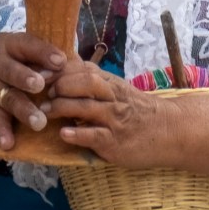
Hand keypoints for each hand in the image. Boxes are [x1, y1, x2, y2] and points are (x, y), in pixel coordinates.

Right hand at [0, 33, 65, 149]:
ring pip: (8, 98)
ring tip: (39, 122)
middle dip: (25, 78)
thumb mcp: (25, 54)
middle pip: (11, 71)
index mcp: (8, 44)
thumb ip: (45, 58)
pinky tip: (9, 144)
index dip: (43, 52)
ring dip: (23, 110)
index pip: (26, 44)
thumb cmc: (16, 64)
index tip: (61, 61)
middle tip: (40, 85)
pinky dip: (2, 132)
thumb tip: (77, 66)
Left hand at [42, 64, 169, 164]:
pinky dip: (77, 134)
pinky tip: (63, 134)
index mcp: (111, 83)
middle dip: (61, 86)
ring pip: (86, 108)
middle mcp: (112, 98)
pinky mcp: (114, 142)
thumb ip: (93, 80)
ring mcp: (114, 120)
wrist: (168, 131)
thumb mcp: (117, 90)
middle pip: (85, 83)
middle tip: (44, 94)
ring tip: (45, 112)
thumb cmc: (136, 111)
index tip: (41, 74)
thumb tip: (65, 67)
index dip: (60, 71)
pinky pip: (94, 136)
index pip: (83, 69)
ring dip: (62, 108)